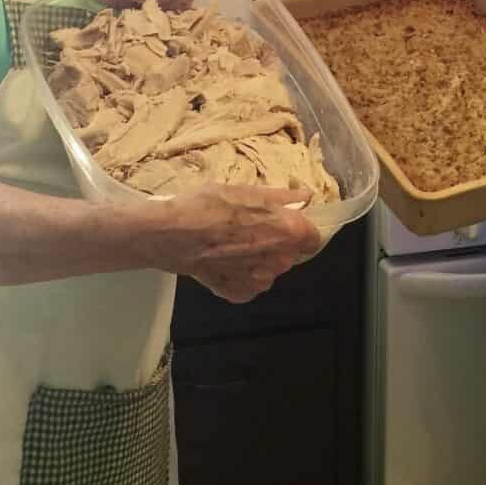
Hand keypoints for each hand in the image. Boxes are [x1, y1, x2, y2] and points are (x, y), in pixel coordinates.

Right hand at [150, 182, 322, 302]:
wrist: (172, 233)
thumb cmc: (209, 205)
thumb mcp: (246, 190)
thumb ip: (282, 197)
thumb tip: (305, 197)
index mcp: (288, 231)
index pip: (313, 238)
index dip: (301, 229)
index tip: (286, 223)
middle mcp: (279, 260)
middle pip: (290, 254)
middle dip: (278, 243)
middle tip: (253, 228)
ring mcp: (259, 281)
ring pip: (271, 270)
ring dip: (260, 260)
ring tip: (234, 243)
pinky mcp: (239, 294)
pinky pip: (251, 284)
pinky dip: (242, 275)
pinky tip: (225, 260)